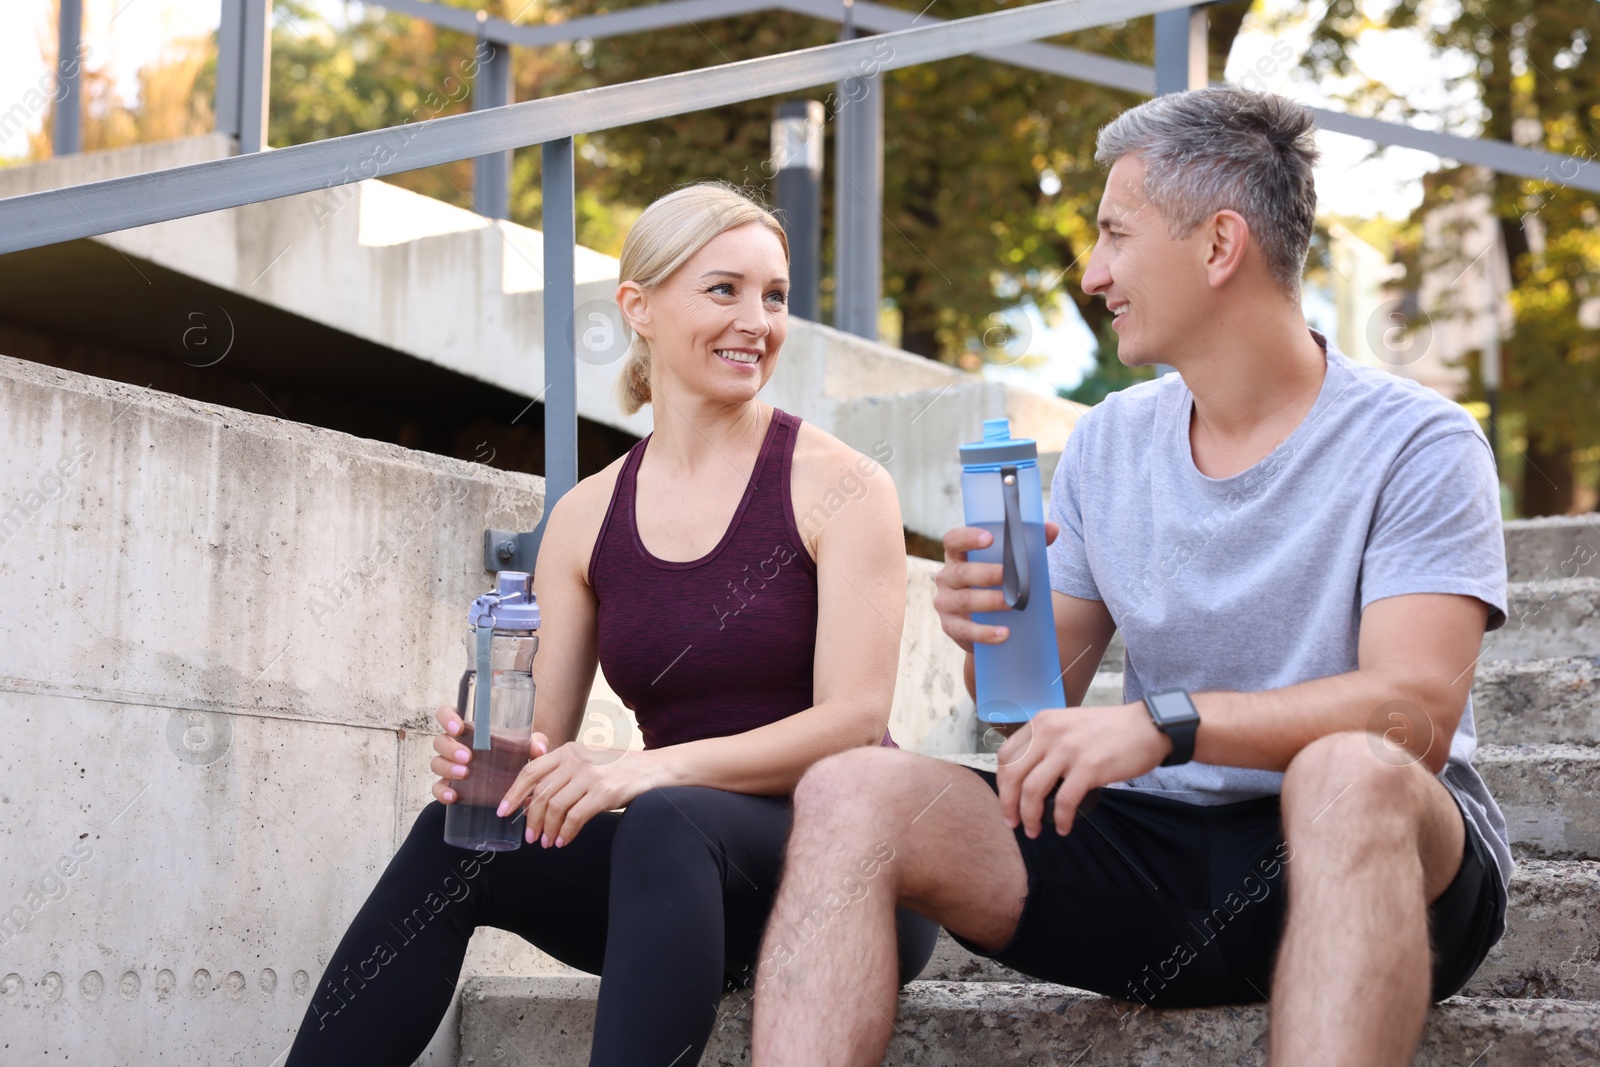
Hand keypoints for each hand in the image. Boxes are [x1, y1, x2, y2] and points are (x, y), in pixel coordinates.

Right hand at [429, 704, 549, 804]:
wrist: (509, 785)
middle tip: (467, 757)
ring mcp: (450, 766)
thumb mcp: (525, 748)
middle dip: (450, 747)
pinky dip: (442, 792)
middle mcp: (455, 745)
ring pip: (436, 763)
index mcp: (469, 730)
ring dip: (447, 767)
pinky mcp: (449, 786)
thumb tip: (539, 748)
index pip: (448, 715)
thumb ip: (533, 743)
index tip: (458, 727)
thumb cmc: (512, 757)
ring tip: (464, 773)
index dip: (447, 717)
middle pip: (440, 740)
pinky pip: (437, 788)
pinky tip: (453, 796)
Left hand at [496, 742, 658, 847]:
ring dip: (548, 829)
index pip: (531, 770)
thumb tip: (532, 796)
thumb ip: (561, 771)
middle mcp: (577, 760)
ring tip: (547, 842)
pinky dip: (566, 833)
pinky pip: (575, 817)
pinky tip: (564, 841)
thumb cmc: (618, 768)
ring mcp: (591, 775)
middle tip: (530, 837)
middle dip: (531, 820)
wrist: (653, 769)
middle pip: (541, 793)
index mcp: (568, 751)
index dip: (514, 792)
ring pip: (555, 808)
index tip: (503, 810)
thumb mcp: (588, 761)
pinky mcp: (604, 792)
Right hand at [933, 522, 1058, 652]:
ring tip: (1013, 604)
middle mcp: (947, 577)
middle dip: (987, 574)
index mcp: (958, 556)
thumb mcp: (1008, 564)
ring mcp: (946, 603)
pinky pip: (966, 630)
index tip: (990, 538)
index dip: (968, 537)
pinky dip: (985, 632)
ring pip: (965, 600)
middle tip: (1010, 576)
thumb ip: (1029, 545)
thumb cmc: (997, 584)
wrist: (985, 623)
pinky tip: (1004, 633)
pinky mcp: (951, 627)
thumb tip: (1052, 529)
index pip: (953, 541)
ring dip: (990, 601)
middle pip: (962, 573)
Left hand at [996, 703, 1170, 837]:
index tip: (1007, 801)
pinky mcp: (1090, 766)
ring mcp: (1069, 749)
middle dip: (1007, 805)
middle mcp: (1050, 732)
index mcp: (1041, 722)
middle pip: (1012, 775)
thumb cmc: (1109, 730)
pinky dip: (1060, 820)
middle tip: (1013, 823)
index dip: (1001, 783)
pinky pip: (1064, 801)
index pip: (1005, 756)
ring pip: (1032, 790)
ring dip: (1029, 817)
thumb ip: (1047, 740)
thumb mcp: (1068, 724)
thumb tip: (1026, 772)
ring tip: (1033, 831)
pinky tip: (1063, 828)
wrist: (1148, 726)